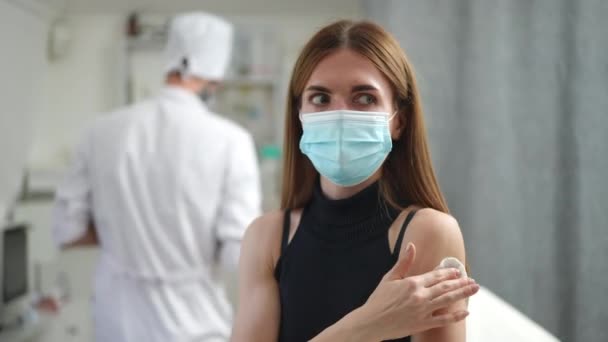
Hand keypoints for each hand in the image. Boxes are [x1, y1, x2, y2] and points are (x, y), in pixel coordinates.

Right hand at [360, 243, 478, 339]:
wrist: (371, 322)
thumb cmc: (379, 300)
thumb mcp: (390, 278)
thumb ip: (404, 262)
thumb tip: (411, 245)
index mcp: (412, 283)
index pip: (436, 275)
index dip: (449, 272)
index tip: (458, 271)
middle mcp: (420, 295)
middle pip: (446, 287)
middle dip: (461, 282)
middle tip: (472, 280)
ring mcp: (423, 310)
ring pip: (448, 301)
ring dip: (463, 294)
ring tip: (474, 289)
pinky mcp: (423, 324)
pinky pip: (444, 320)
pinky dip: (456, 316)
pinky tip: (465, 312)